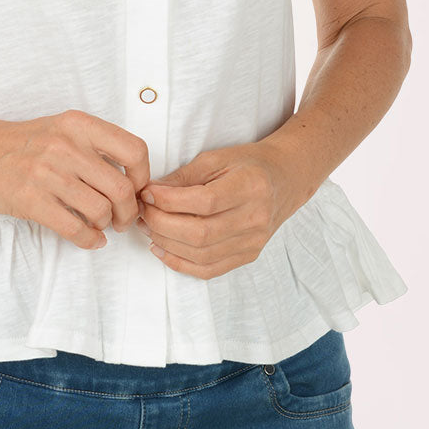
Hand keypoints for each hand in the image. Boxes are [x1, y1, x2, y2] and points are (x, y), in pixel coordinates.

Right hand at [0, 110, 149, 249]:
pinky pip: (74, 228)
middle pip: (121, 188)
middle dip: (129, 212)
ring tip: (101, 225)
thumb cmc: (21, 144)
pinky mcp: (30, 200)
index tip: (136, 189)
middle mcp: (66, 146)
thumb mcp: (61, 129)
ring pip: (101, 211)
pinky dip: (89, 240)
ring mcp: (47, 173)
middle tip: (123, 219)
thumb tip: (133, 180)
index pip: (134, 150)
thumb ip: (94, 146)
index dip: (143, 176)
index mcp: (78, 125)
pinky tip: (90, 239)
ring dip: (107, 225)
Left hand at [138, 141, 303, 279]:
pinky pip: (209, 270)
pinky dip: (180, 263)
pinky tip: (162, 248)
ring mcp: (253, 242)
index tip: (148, 193)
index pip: (203, 201)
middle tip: (142, 211)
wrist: (285, 179)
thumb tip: (151, 193)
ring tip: (148, 227)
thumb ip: (183, 176)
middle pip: (199, 233)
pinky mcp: (248, 256)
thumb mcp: (216, 158)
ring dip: (166, 243)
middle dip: (161, 224)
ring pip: (201, 255)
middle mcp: (255, 218)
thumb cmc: (249, 164)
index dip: (169, 201)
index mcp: (250, 186)